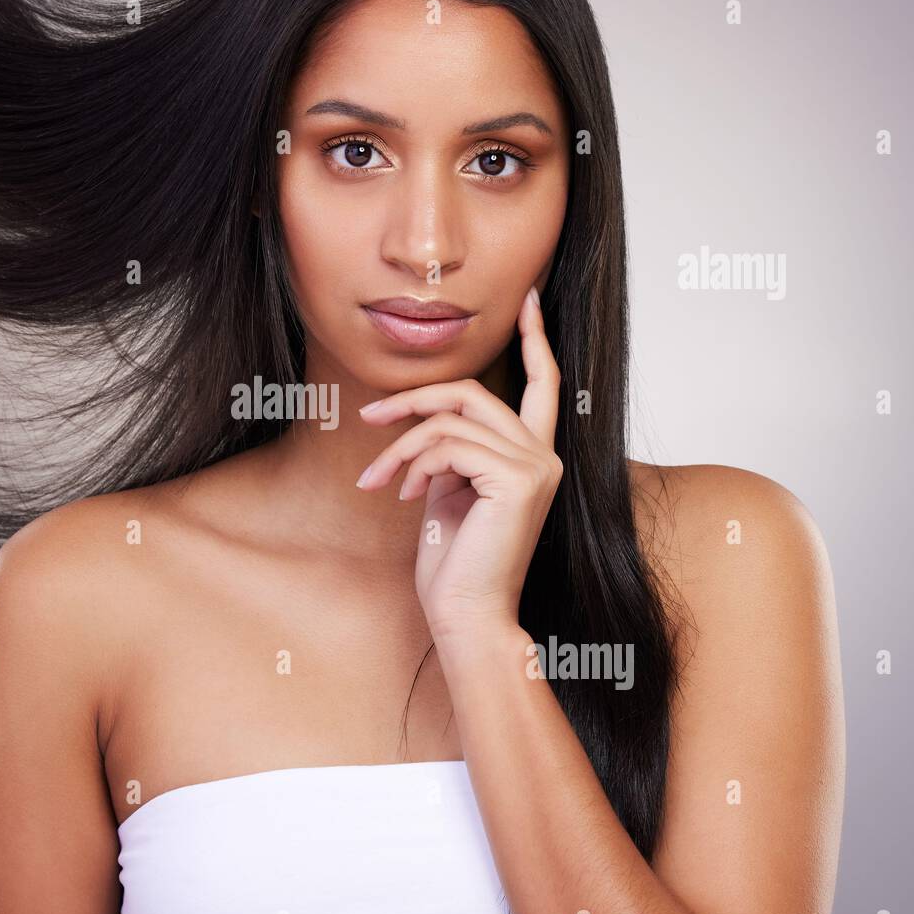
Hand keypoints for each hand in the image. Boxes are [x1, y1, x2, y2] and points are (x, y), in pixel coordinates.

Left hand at [354, 286, 562, 645]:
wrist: (466, 613)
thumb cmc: (455, 562)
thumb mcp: (449, 491)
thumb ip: (451, 449)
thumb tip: (424, 420)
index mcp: (535, 457)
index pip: (544, 385)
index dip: (535, 340)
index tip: (528, 300)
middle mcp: (545, 456)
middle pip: (474, 392)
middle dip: (414, 399)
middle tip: (368, 417)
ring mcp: (536, 466)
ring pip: (449, 420)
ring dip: (400, 446)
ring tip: (378, 480)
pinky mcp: (517, 478)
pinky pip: (447, 443)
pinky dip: (414, 463)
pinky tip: (407, 496)